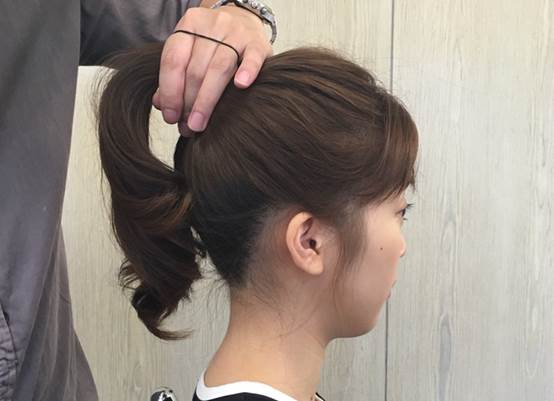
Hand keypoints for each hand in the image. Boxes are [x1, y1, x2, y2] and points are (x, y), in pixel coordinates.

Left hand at [153, 4, 272, 135]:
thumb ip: (175, 75)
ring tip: (199, 123)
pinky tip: (240, 86)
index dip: (170, 91)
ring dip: (206, 100)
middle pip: (195, 69)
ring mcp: (237, 33)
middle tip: (187, 126)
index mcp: (189, 25)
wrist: (244, 20)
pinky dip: (247, 72)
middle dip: (188, 102)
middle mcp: (212, 25)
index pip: (174, 60)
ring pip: (219, 68)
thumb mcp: (191, 51)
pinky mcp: (258, 43)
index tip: (171, 116)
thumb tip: (162, 105)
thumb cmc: (214, 43)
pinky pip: (252, 58)